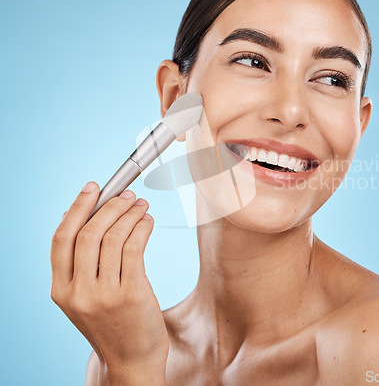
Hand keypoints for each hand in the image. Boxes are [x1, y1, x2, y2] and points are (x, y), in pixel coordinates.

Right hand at [50, 182, 168, 373]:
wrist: (132, 360)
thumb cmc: (112, 323)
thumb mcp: (85, 297)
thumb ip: (82, 264)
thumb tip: (86, 215)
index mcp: (60, 290)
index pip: (61, 239)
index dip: (77, 208)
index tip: (93, 188)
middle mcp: (77, 292)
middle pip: (87, 233)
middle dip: (109, 207)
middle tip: (126, 194)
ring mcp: (103, 295)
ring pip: (113, 237)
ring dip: (129, 214)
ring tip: (141, 206)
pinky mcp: (130, 294)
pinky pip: (134, 248)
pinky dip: (142, 228)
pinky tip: (148, 222)